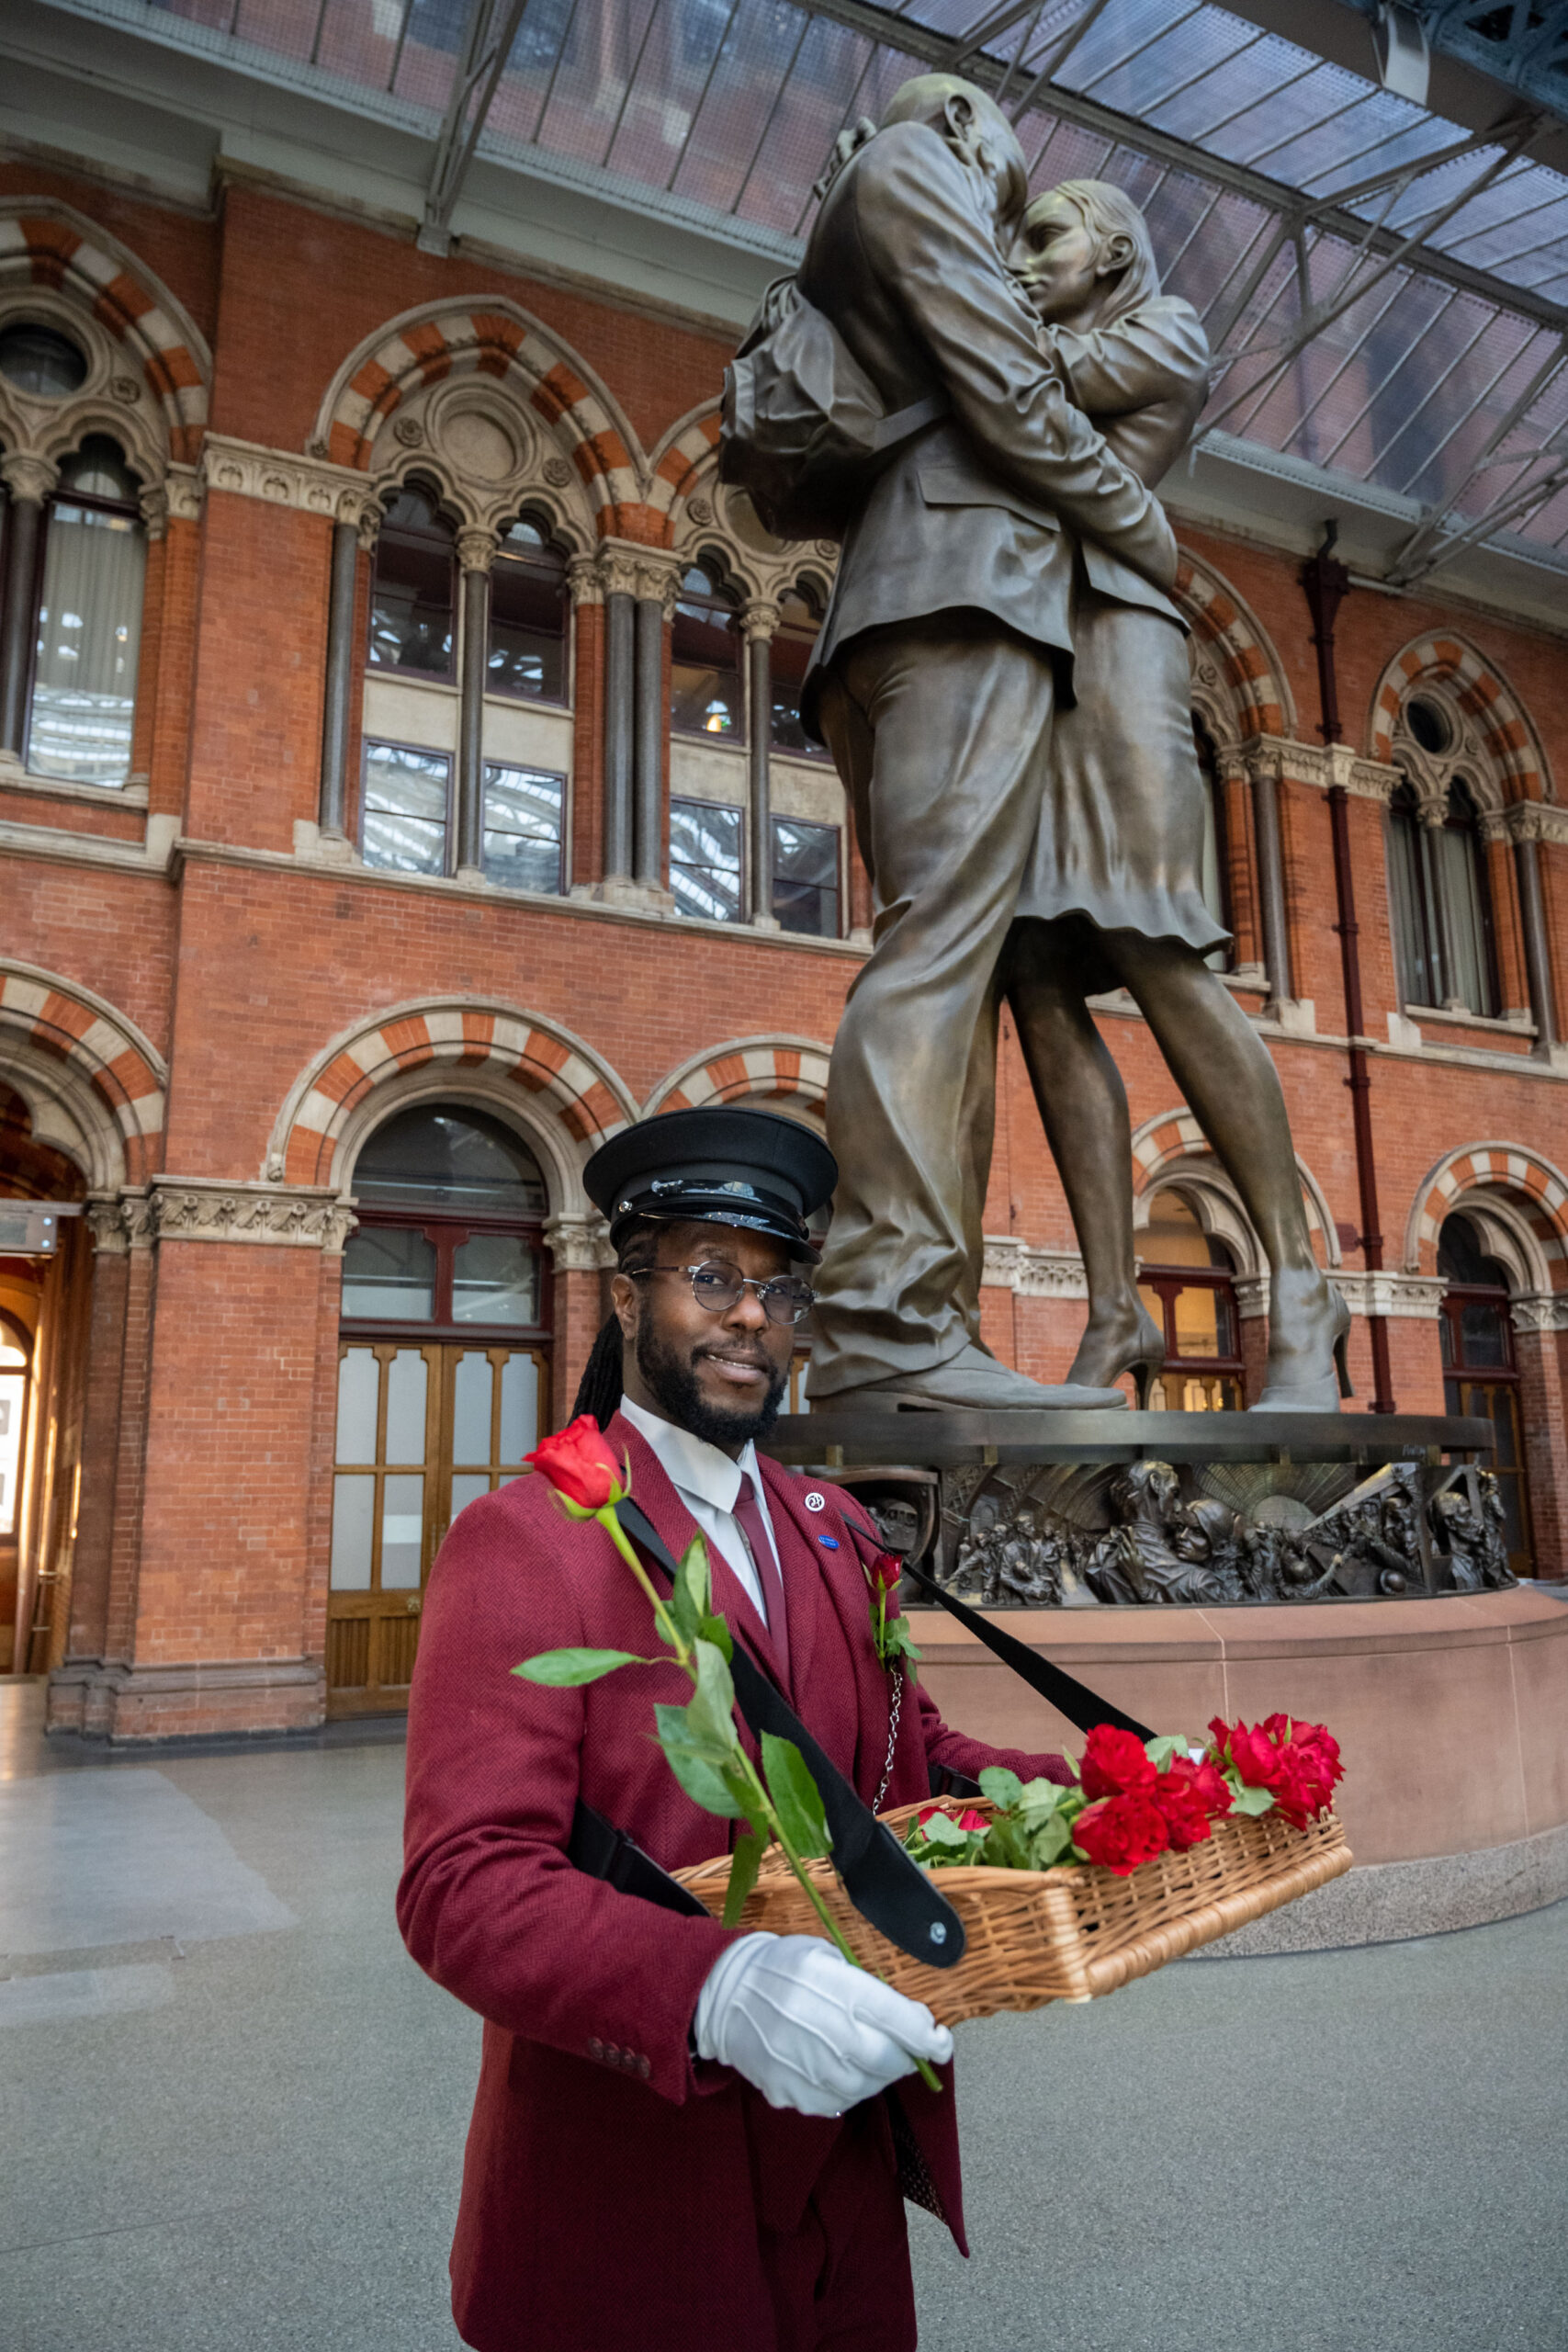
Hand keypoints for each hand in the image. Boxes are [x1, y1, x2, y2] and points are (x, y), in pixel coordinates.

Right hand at [693, 1933, 951, 2116]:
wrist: (724, 1996)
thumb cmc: (781, 1967)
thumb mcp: (824, 1956)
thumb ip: (866, 1985)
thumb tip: (912, 2019)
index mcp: (832, 1986)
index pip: (896, 2018)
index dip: (926, 2035)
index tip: (939, 2039)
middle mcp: (819, 2029)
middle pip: (885, 2059)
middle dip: (905, 2057)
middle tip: (906, 2048)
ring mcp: (802, 2066)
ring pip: (864, 2086)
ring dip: (877, 2075)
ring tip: (867, 2055)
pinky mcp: (789, 2092)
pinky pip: (836, 2103)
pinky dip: (848, 2089)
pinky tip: (840, 2068)